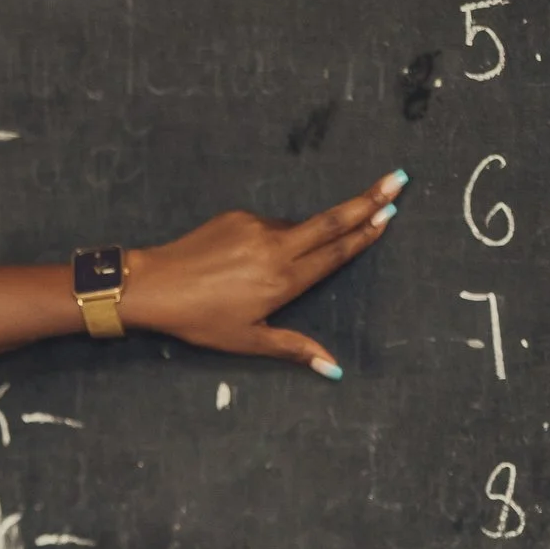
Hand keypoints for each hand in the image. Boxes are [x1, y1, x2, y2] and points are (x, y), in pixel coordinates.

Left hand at [119, 170, 406, 376]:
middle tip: (397, 180)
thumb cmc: (201, 320)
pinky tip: (248, 260)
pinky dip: (272, 238)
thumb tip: (334, 368)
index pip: (336, 253)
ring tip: (264, 272)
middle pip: (331, 221)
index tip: (389, 215)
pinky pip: (266, 225)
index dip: (365, 235)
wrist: (153, 286)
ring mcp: (255, 227)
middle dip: (367, 199)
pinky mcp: (236, 216)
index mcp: (285, 280)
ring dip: (305, 236)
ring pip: (296, 227)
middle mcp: (276, 247)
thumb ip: (295, 348)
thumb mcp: (249, 341)